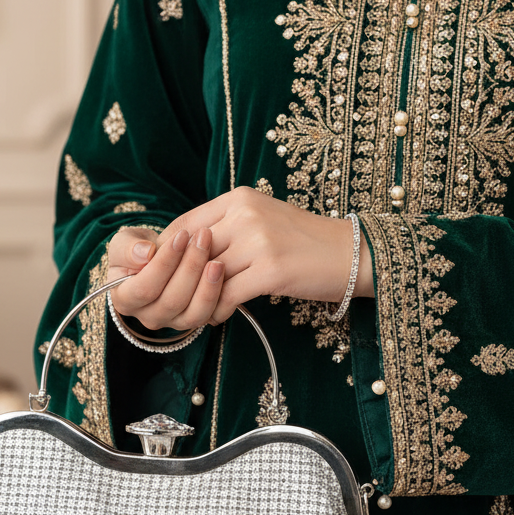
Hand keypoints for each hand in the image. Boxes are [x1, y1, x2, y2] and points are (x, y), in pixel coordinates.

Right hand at [106, 225, 224, 329]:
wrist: (154, 259)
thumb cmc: (136, 249)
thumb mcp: (125, 242)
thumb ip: (127, 248)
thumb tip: (144, 254)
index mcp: (124, 299)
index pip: (144, 287)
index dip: (165, 261)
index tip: (182, 234)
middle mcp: (146, 317)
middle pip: (172, 301)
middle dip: (191, 267)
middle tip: (204, 237)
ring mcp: (171, 322)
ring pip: (193, 312)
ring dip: (207, 284)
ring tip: (217, 258)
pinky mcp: (192, 321)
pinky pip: (208, 315)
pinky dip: (217, 293)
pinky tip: (221, 269)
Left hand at [155, 189, 373, 323]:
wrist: (351, 253)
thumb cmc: (304, 241)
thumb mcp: (262, 220)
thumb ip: (225, 228)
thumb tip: (183, 252)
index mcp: (239, 199)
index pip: (185, 224)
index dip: (168, 252)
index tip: (162, 273)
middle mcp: (245, 214)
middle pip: (192, 252)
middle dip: (179, 278)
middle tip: (173, 298)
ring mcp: (258, 241)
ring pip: (207, 276)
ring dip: (200, 298)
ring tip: (199, 310)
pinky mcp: (271, 270)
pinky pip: (228, 295)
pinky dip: (219, 309)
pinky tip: (221, 315)